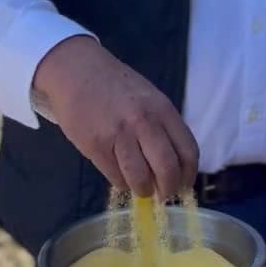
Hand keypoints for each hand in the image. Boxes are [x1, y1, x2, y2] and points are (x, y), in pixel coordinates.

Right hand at [32, 36, 198, 199]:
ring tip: (141, 188)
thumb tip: (174, 165)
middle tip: (163, 194)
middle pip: (167, 169)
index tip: (184, 184)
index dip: (189, 174)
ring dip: (144, 190)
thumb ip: (163, 126)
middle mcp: (144, 122)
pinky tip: (121, 175)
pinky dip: (122, 183)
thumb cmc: (116, 86)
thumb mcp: (149, 98)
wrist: (76, 72)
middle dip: (168, 189)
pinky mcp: (96, 146)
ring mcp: (119, 135)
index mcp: (162, 110)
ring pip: (141, 179)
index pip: (187, 151)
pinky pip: (116, 178)